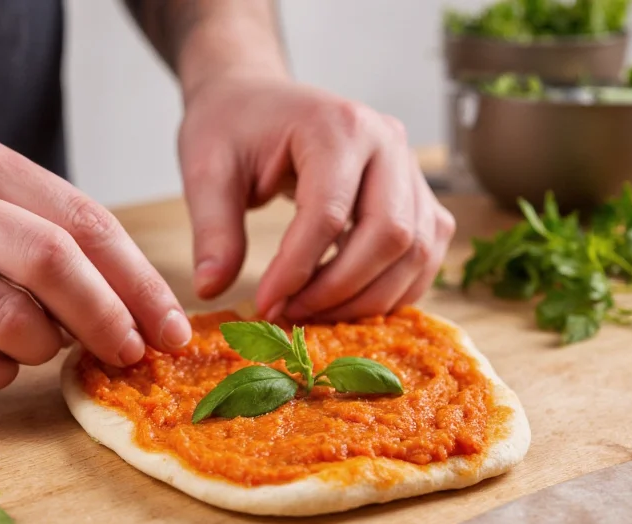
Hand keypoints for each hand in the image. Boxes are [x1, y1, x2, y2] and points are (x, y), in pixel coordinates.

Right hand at [0, 129, 190, 392]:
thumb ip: (45, 239)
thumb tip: (135, 307)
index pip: (82, 219)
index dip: (138, 280)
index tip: (172, 327)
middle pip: (52, 260)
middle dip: (110, 317)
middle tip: (134, 354)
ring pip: (9, 319)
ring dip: (45, 348)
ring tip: (38, 348)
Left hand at [178, 75, 455, 321]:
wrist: (256, 99)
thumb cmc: (232, 127)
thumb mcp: (207, 171)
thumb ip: (213, 231)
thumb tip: (211, 289)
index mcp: (336, 126)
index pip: (329, 213)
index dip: (297, 270)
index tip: (265, 306)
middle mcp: (387, 142)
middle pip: (391, 235)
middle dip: (340, 290)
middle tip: (290, 315)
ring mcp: (409, 168)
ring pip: (417, 251)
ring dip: (369, 298)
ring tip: (312, 313)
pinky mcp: (416, 194)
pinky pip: (424, 254)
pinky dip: (392, 289)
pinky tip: (344, 301)